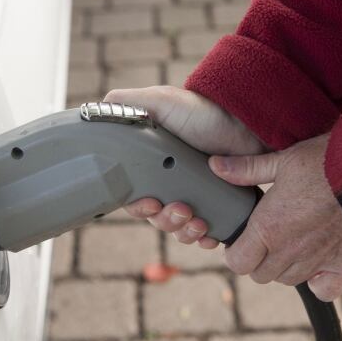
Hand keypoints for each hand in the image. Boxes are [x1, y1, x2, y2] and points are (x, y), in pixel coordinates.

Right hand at [103, 86, 264, 247]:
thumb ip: (125, 103)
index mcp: (151, 167)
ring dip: (185, 232)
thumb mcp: (160, 101)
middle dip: (166, 220)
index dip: (138, 207)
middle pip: (156, 218)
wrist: (247, 123)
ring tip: (199, 221)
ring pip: (179, 229)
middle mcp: (170, 184)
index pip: (133, 198)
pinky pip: (206, 234)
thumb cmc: (202, 111)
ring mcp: (194, 196)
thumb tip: (94, 113)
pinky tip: (211, 235)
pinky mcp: (217, 207)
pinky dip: (206, 239)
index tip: (151, 203)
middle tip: (182, 210)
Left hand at [211, 134, 341, 300]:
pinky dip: (318, 281)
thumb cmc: (330, 160)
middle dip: (259, 259)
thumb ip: (248, 169)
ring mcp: (319, 263)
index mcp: (268, 227)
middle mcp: (290, 251)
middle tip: (269, 236)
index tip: (243, 238)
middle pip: (260, 275)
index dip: (236, 252)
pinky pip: (323, 289)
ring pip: (289, 280)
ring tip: (295, 242)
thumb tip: (215, 166)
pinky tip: (320, 260)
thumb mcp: (285, 159)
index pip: (237, 262)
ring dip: (286, 266)